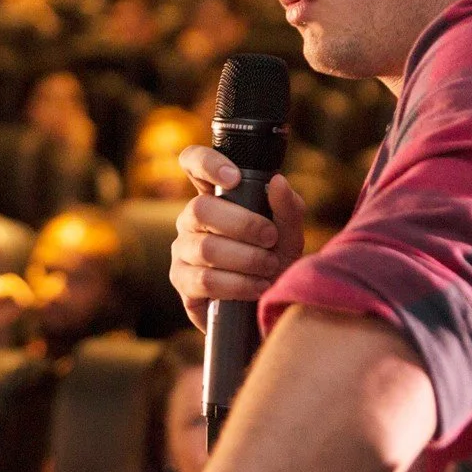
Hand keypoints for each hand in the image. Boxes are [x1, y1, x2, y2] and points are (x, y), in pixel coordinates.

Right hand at [170, 144, 305, 331]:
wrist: (267, 308)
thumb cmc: (274, 262)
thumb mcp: (289, 234)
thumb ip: (287, 208)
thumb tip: (278, 182)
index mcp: (215, 196)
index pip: (193, 163)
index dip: (206, 163)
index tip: (234, 178)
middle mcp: (192, 219)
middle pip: (200, 209)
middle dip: (243, 224)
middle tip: (270, 238)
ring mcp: (182, 250)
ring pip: (205, 247)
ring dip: (245, 258)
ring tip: (269, 267)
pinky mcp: (182, 281)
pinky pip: (204, 279)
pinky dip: (237, 284)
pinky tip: (257, 286)